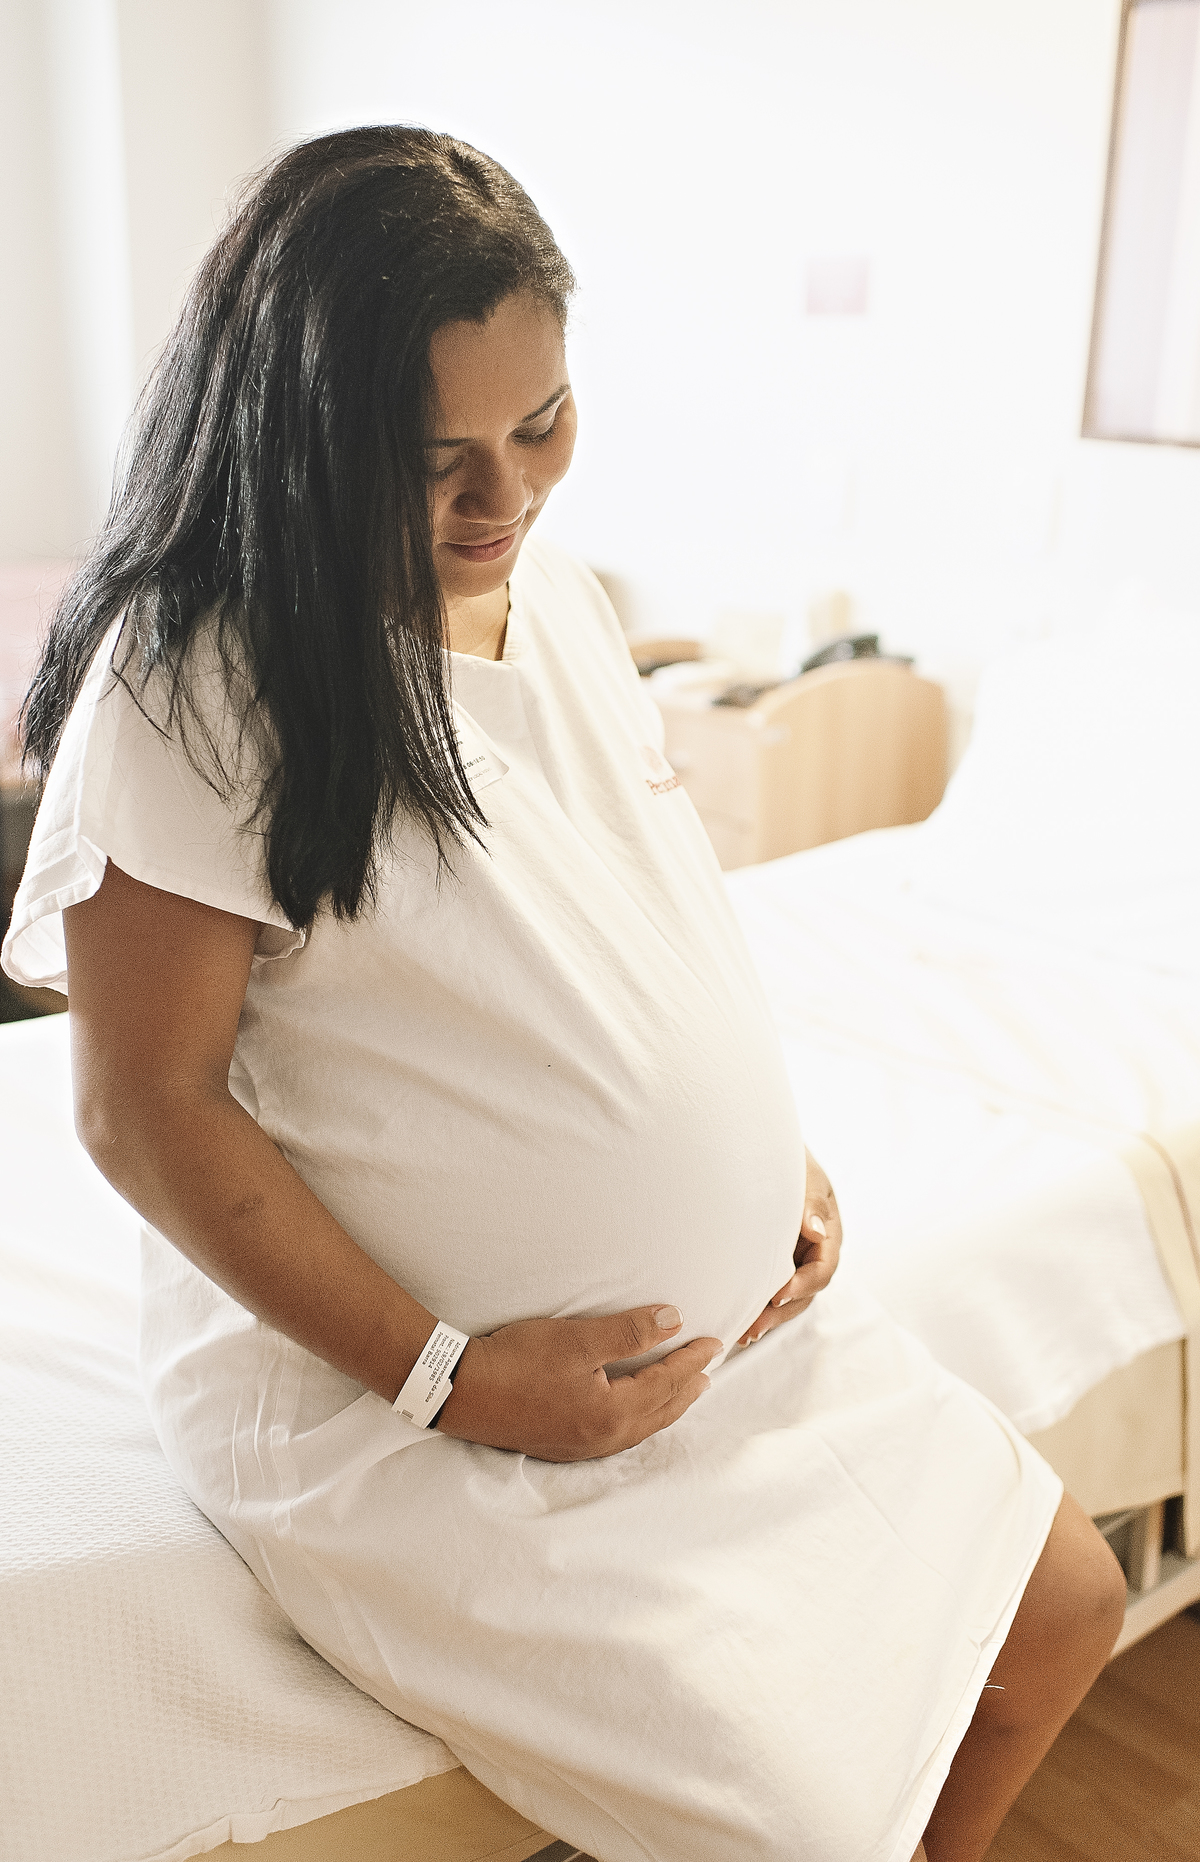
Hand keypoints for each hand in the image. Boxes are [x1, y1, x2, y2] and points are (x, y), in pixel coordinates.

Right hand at [435, 1305, 721, 1461]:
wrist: (460, 1391)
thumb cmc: (517, 1361)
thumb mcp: (577, 1338)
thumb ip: (629, 1332)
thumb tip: (675, 1320)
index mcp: (612, 1413)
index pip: (665, 1383)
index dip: (691, 1360)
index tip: (714, 1343)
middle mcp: (602, 1438)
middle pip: (659, 1413)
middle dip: (686, 1390)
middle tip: (708, 1371)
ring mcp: (580, 1447)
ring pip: (640, 1428)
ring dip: (665, 1407)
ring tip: (682, 1392)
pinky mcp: (562, 1445)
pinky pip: (618, 1435)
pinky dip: (639, 1420)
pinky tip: (633, 1412)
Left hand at [737, 1149, 841, 1346]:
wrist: (768, 1152)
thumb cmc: (791, 1162)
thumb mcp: (807, 1177)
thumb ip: (811, 1203)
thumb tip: (818, 1233)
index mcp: (830, 1235)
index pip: (823, 1269)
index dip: (802, 1286)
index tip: (777, 1295)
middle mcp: (815, 1254)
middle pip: (805, 1293)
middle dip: (781, 1312)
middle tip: (753, 1327)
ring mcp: (795, 1261)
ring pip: (788, 1298)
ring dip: (768, 1317)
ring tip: (743, 1334)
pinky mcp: (775, 1264)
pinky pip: (770, 1289)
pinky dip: (758, 1306)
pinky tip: (738, 1321)